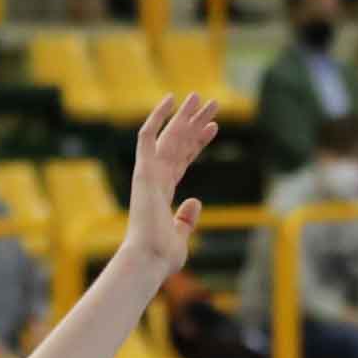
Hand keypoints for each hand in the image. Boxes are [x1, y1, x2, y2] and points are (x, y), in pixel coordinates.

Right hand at [118, 92, 215, 272]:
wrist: (149, 259)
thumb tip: (195, 202)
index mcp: (163, 192)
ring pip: (170, 136)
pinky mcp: (143, 172)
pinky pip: (148, 137)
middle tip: (212, 103)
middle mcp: (155, 178)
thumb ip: (187, 218)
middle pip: (179, 143)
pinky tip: (171, 100)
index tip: (214, 128)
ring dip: (186, 115)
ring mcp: (149, 173)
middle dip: (195, 122)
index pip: (183, 159)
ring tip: (202, 98)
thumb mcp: (181, 236)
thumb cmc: (162, 255)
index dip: (199, 142)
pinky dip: (158, 117)